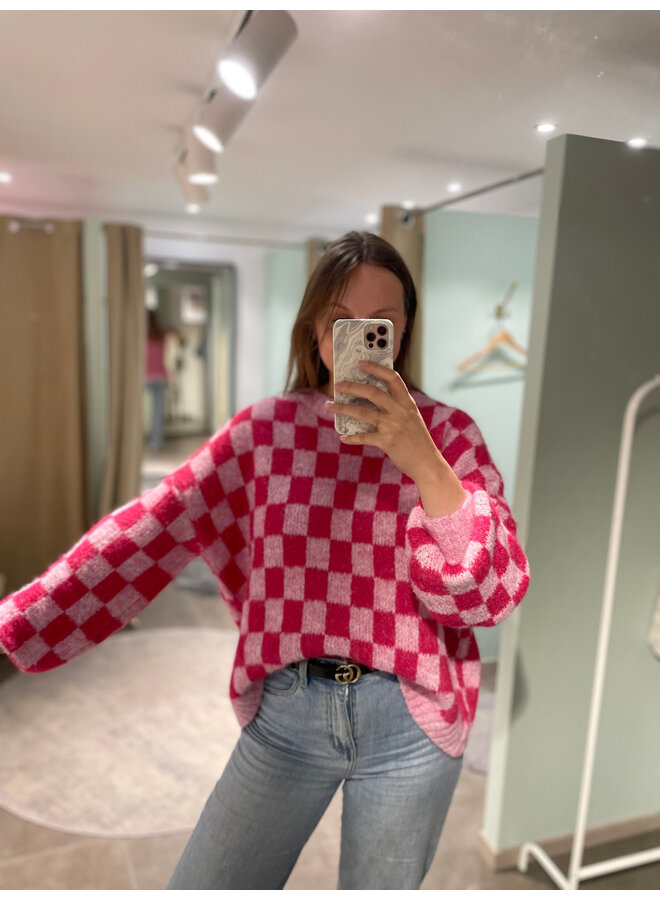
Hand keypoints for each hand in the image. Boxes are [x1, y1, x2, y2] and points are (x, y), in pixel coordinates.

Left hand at [327, 361, 466, 516]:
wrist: (427, 462)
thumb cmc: (417, 439)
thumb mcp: (411, 417)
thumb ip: (397, 406)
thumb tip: (371, 397)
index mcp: (406, 402)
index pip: (392, 378)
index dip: (376, 368)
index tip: (360, 363)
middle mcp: (400, 411)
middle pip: (372, 392)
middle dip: (351, 386)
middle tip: (337, 385)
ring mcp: (393, 426)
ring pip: (362, 412)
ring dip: (343, 408)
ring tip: (329, 405)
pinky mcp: (387, 442)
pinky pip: (364, 437)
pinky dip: (352, 437)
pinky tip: (343, 437)